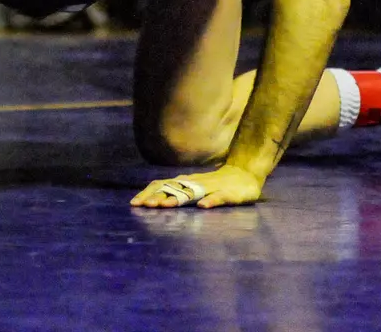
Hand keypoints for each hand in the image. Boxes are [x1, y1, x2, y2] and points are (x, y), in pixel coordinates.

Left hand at [130, 163, 262, 208]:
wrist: (246, 174)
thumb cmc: (218, 183)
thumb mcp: (195, 187)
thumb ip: (179, 192)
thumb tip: (156, 199)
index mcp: (186, 183)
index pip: (163, 185)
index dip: (148, 193)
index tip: (134, 204)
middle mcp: (196, 183)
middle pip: (175, 189)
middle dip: (159, 197)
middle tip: (145, 206)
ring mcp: (212, 188)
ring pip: (194, 192)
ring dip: (179, 199)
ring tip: (167, 206)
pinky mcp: (229, 194)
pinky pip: (219, 197)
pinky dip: (210, 201)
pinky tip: (203, 207)